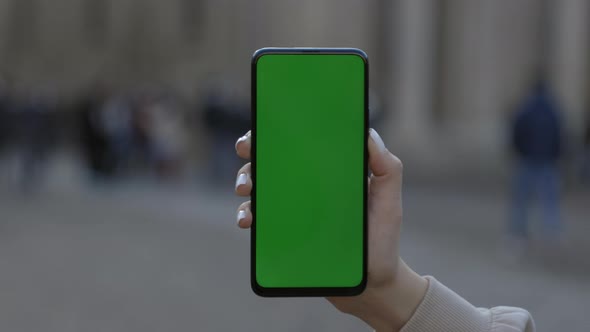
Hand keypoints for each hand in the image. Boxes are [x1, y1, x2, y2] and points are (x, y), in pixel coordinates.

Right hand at [234, 129, 427, 331]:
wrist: (370, 286)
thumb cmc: (382, 241)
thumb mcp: (389, 203)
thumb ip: (387, 169)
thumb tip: (368, 133)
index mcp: (329, 174)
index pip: (302, 145)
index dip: (281, 132)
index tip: (267, 125)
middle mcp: (308, 188)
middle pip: (274, 162)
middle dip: (254, 151)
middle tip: (246, 151)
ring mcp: (294, 211)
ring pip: (260, 187)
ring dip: (245, 180)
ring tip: (246, 189)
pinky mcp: (285, 232)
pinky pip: (260, 219)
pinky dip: (246, 214)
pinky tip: (246, 219)